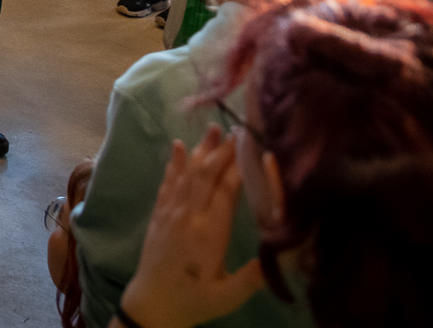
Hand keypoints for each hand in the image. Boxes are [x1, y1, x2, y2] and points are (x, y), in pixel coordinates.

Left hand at [119, 128, 265, 327]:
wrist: (151, 305)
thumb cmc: (194, 301)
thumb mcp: (228, 295)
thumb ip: (253, 277)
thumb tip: (281, 256)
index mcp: (208, 233)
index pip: (226, 191)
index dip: (238, 167)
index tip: (251, 145)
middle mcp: (188, 216)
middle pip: (206, 175)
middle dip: (222, 151)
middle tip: (236, 128)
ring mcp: (170, 213)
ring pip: (186, 174)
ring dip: (200, 150)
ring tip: (213, 129)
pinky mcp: (159, 215)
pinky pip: (167, 183)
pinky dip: (173, 163)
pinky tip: (178, 146)